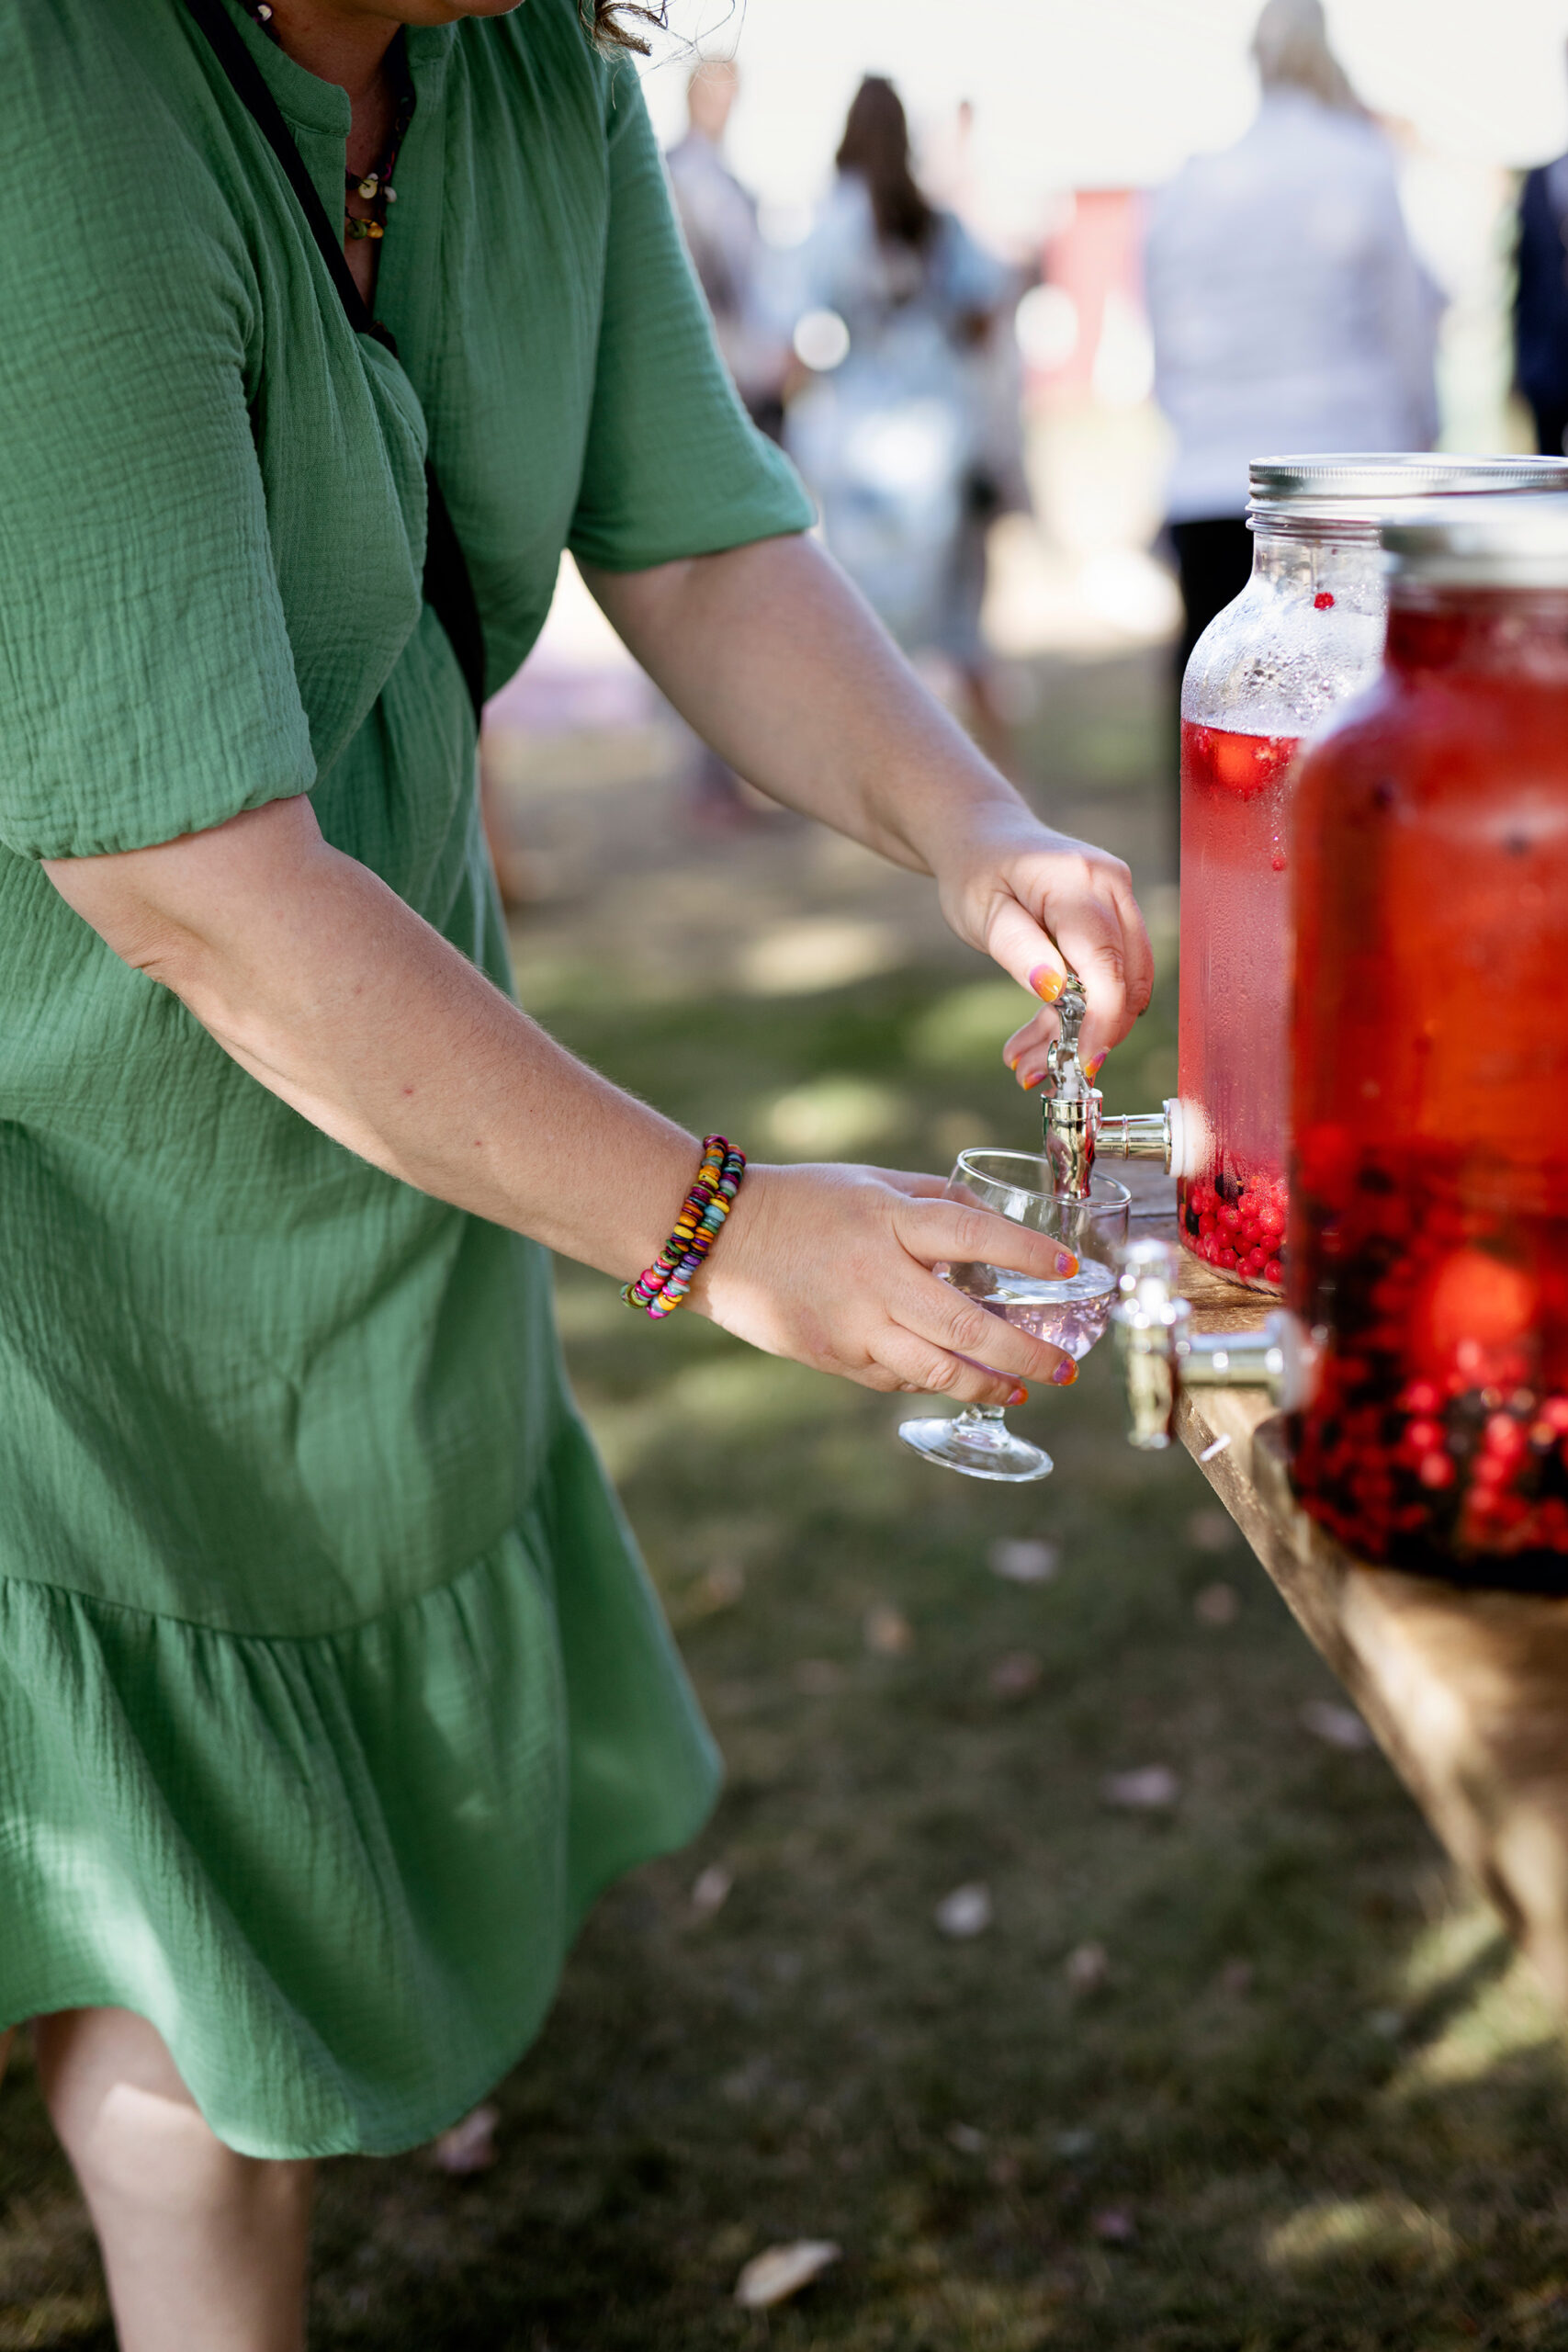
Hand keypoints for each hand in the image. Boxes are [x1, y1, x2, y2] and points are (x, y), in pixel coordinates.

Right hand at [687, 1162, 1081, 1403]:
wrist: (716, 1238)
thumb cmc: (801, 1200)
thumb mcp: (871, 1182)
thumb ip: (934, 1200)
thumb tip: (995, 1222)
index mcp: (888, 1220)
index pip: (973, 1236)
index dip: (1027, 1253)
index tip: (1071, 1269)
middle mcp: (877, 1277)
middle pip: (968, 1326)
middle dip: (1027, 1353)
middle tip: (1066, 1367)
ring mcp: (854, 1324)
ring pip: (938, 1370)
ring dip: (990, 1385)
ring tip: (1024, 1390)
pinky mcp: (833, 1356)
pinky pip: (897, 1378)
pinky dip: (933, 1381)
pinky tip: (958, 1380)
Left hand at [926, 805, 1153, 1080]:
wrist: (986, 837)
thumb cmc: (977, 873)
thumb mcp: (981, 913)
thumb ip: (1018, 949)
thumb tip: (1054, 989)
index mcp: (1076, 880)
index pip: (1106, 961)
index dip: (1101, 1019)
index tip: (1080, 1062)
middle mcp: (1112, 884)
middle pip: (1125, 978)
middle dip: (1088, 1034)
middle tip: (1033, 1070)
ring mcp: (1122, 898)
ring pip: (1125, 984)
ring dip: (1083, 1030)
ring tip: (1028, 1059)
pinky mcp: (1120, 916)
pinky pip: (1117, 973)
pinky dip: (1085, 1011)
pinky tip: (1045, 1034)